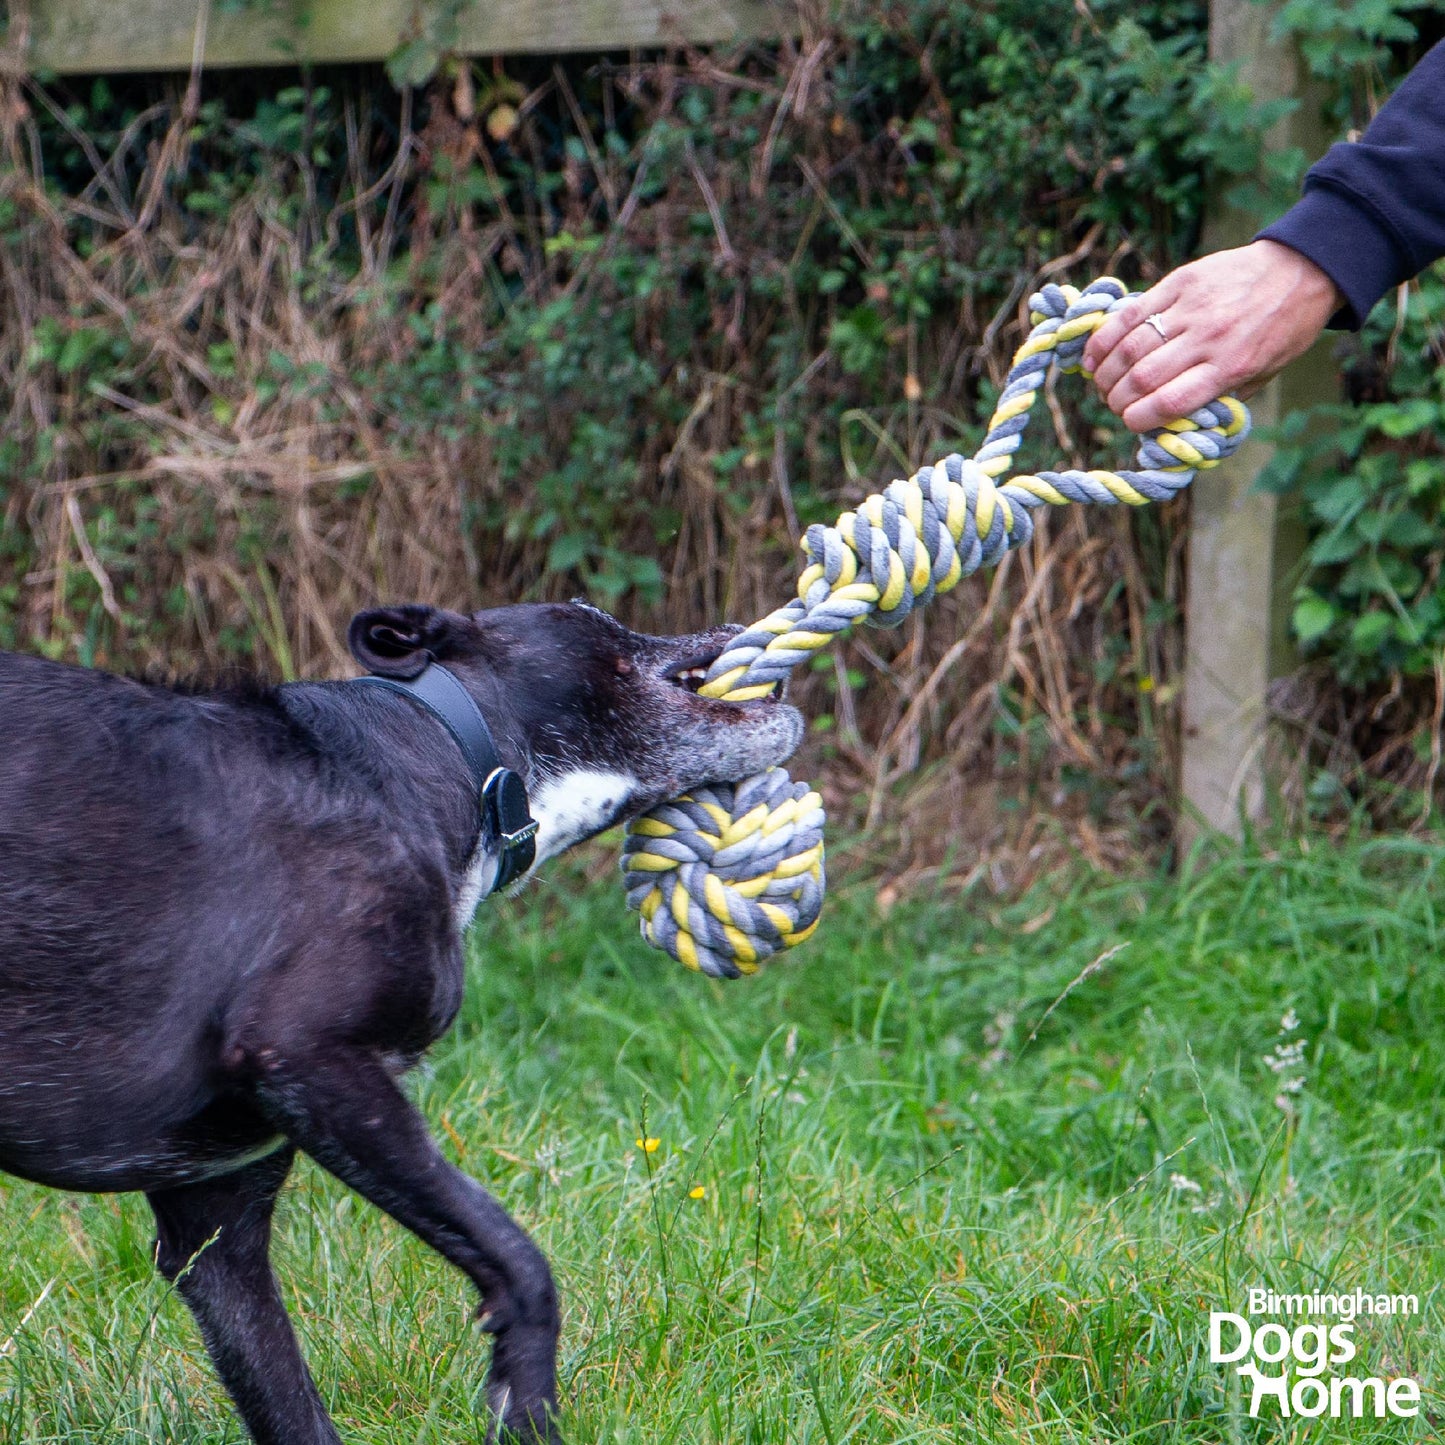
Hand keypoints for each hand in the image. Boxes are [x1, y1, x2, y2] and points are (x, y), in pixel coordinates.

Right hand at [1080, 240, 1341, 432]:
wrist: (1302, 269)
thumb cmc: (1283, 330)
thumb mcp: (1264, 375)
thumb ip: (1223, 398)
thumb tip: (1176, 421)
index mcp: (1231, 366)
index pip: (1169, 403)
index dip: (1139, 419)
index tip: (1131, 422)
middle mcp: (1208, 338)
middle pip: (1143, 377)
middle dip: (1118, 398)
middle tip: (1113, 403)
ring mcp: (1191, 308)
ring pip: (1131, 346)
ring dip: (1107, 371)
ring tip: (1102, 383)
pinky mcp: (1180, 283)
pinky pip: (1131, 313)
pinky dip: (1105, 337)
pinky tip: (1094, 355)